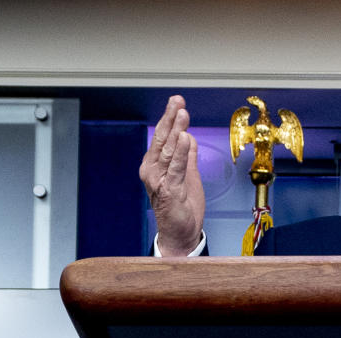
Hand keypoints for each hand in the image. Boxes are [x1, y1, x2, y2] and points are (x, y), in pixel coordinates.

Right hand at [139, 95, 205, 255]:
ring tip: (181, 114)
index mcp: (155, 165)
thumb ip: (187, 156)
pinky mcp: (169, 191)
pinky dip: (179, 152)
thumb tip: (188, 136)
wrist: (180, 234)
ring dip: (175, 130)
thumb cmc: (182, 207)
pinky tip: (183, 138)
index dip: (170, 119)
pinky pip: (175, 168)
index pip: (162, 137)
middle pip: (162, 139)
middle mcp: (152, 170)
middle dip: (170, 118)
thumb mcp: (188, 175)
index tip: (177, 102)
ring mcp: (158, 180)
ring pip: (167, 150)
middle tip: (177, 100)